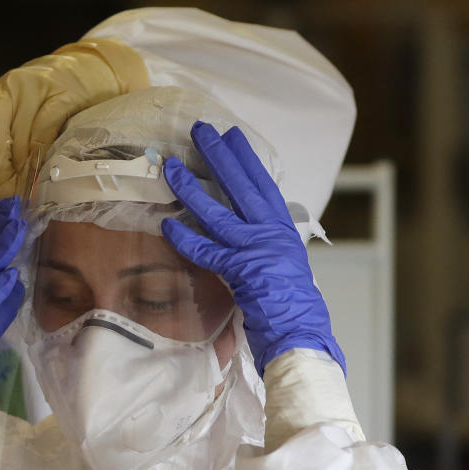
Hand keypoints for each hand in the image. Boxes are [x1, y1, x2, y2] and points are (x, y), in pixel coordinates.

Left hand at [160, 121, 344, 376]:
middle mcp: (272, 234)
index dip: (246, 159)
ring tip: (170, 167)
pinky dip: (185, 237)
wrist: (302, 338)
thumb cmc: (292, 309)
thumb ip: (264, 244)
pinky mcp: (241, 271)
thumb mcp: (283, 265)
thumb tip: (247, 229)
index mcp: (283, 230)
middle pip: (241, 186)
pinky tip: (166, 223)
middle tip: (200, 131)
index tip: (232, 136)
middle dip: (219, 157)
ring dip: (191, 188)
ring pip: (217, 212)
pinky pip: (206, 250)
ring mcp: (256, 251)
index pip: (263, 185)